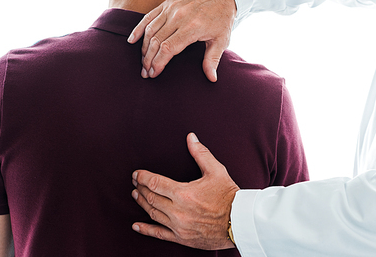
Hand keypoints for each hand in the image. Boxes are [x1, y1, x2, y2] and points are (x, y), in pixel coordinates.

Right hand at [127, 0, 236, 81]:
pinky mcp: (167, 3)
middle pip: (156, 41)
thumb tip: (212, 78)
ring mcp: (171, 8)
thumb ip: (213, 60)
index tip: (154, 73)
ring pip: (150, 30)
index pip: (168, 48)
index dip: (158, 63)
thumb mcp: (221, 40)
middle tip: (146, 73)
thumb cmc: (222, 19)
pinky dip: (139, 29)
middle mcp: (179, 16)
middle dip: (148, 59)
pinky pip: (149, 17)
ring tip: (143, 62)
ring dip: (144, 48)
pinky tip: (132, 40)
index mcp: (192, 27)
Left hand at [131, 133, 239, 249]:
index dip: (143, 177)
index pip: (155, 183)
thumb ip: (201, 153)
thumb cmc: (229, 196)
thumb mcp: (216, 170)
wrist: (240, 221)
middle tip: (135, 182)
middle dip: (140, 188)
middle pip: (151, 198)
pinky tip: (137, 225)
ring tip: (137, 195)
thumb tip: (191, 138)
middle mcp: (178, 211)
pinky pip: (159, 234)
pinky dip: (146, 229)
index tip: (136, 174)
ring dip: (142, 203)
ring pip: (153, 214)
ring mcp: (179, 226)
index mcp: (184, 193)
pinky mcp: (182, 238)